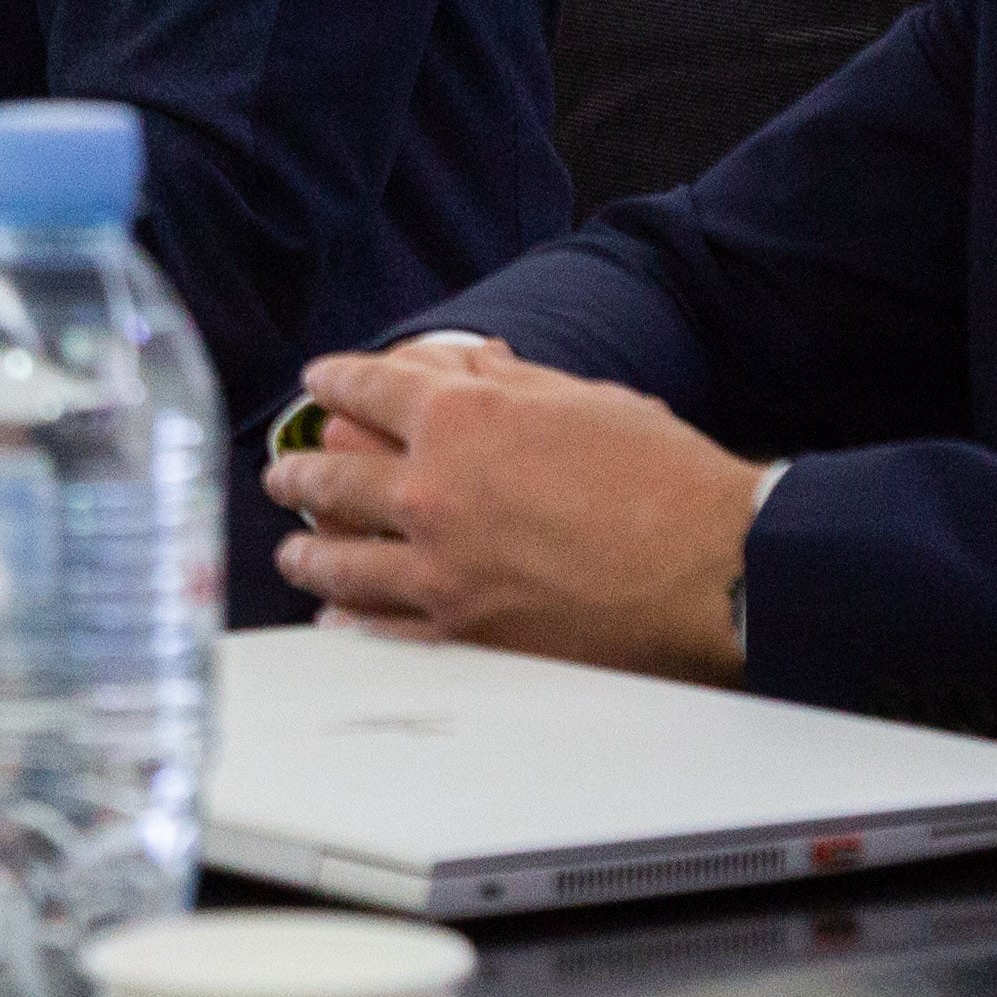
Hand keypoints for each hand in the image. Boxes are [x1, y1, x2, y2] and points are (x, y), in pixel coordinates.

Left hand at [261, 339, 764, 683]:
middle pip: (335, 474)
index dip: (334, 379)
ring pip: (339, 556)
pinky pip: (379, 628)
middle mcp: (435, 490)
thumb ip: (516, 382)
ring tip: (291, 546)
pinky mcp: (462, 635)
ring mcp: (441, 569)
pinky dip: (347, 619)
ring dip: (306, 548)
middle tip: (285, 471)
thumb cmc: (663, 478)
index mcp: (464, 417)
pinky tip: (333, 615)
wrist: (712, 572)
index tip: (318, 381)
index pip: (368, 386)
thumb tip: (477, 360)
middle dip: (301, 468)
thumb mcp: (587, 400)